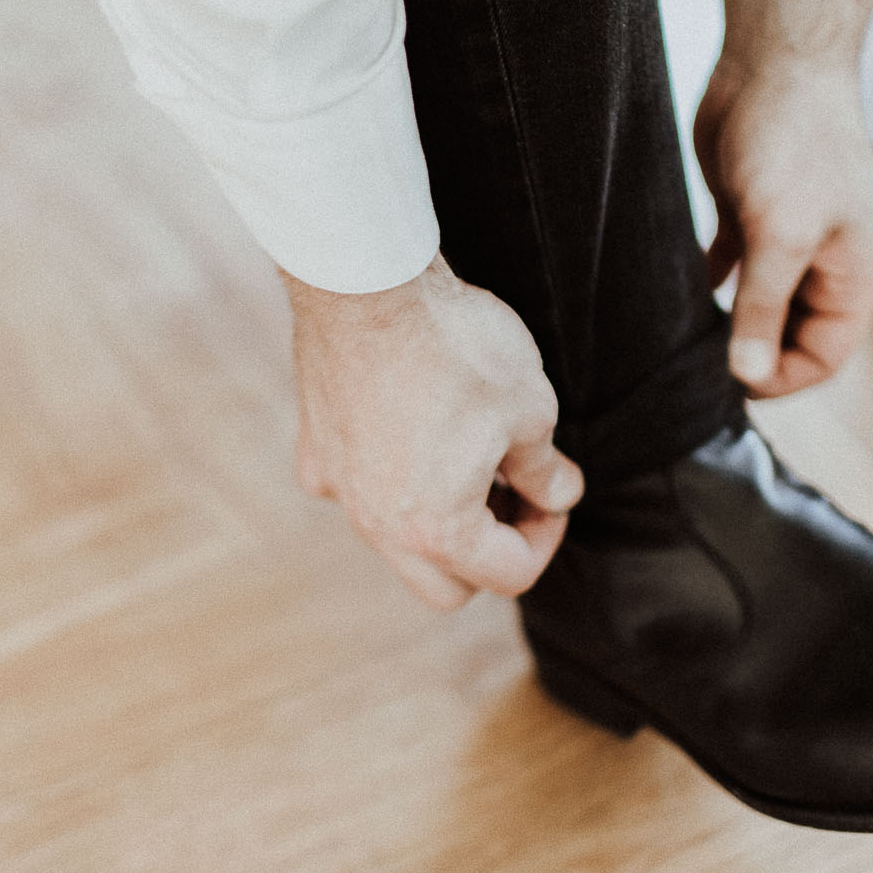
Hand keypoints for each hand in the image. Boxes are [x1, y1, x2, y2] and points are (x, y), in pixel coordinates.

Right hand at [286, 255, 583, 609]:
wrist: (367, 284)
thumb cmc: (457, 347)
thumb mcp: (531, 409)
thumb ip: (546, 470)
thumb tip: (558, 495)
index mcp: (438, 530)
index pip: (510, 574)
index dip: (547, 535)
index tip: (553, 491)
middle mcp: (379, 528)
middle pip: (446, 588)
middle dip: (488, 554)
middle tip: (513, 497)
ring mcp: (340, 491)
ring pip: (396, 545)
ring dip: (439, 521)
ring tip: (469, 460)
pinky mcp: (315, 451)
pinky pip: (354, 492)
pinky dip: (386, 481)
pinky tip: (409, 434)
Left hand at [695, 0, 872, 398]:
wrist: (775, 61)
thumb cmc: (795, 142)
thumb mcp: (780, 235)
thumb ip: (763, 307)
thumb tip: (746, 376)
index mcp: (855, 276)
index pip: (824, 356)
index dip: (780, 378)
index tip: (728, 382)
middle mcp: (825, 265)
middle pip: (790, 337)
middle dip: (752, 356)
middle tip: (695, 367)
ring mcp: (788, 241)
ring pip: (759, 306)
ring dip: (729, 325)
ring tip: (684, 342)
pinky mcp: (750, 217)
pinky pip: (733, 272)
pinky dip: (712, 287)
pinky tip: (680, 298)